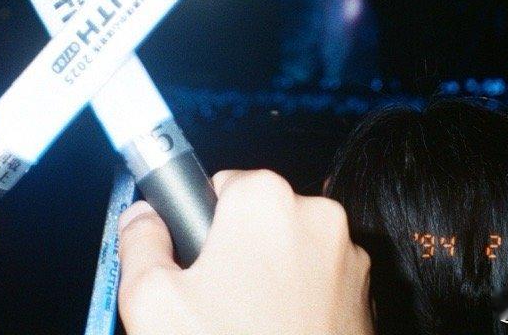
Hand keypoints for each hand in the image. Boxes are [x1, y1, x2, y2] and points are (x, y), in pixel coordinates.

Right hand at [118, 168, 373, 334]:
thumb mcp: (152, 302)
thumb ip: (140, 243)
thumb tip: (141, 219)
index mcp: (265, 198)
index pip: (220, 186)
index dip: (202, 230)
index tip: (196, 267)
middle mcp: (317, 216)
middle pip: (259, 220)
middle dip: (238, 255)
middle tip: (217, 309)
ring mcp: (349, 260)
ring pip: (292, 254)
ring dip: (272, 281)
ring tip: (249, 329)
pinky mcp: (368, 300)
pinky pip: (321, 285)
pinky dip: (302, 305)